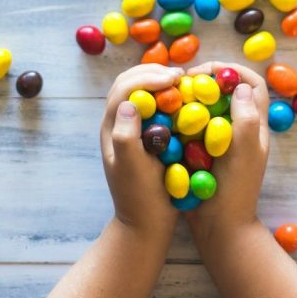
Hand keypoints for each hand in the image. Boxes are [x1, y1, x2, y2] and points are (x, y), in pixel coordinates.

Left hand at [100, 63, 183, 239]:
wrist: (145, 225)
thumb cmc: (140, 198)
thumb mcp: (132, 169)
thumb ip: (126, 136)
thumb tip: (130, 104)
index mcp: (112, 128)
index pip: (124, 89)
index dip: (147, 77)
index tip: (173, 78)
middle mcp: (118, 124)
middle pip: (129, 83)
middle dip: (153, 72)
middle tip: (179, 74)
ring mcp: (131, 128)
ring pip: (140, 91)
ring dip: (159, 80)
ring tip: (182, 81)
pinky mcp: (146, 136)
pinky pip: (153, 105)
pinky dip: (167, 96)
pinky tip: (184, 99)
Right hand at [183, 61, 269, 246]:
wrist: (220, 229)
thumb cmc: (235, 191)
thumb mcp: (245, 154)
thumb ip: (246, 120)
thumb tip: (241, 87)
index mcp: (256, 126)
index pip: (252, 84)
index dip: (232, 71)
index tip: (206, 71)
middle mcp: (240, 129)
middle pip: (228, 91)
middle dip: (206, 80)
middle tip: (183, 81)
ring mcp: (222, 140)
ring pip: (209, 106)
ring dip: (192, 97)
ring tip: (172, 95)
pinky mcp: (204, 151)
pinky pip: (194, 125)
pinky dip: (182, 117)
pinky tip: (166, 117)